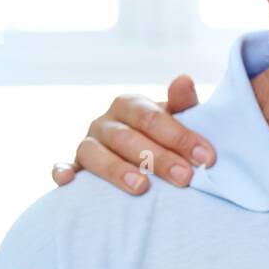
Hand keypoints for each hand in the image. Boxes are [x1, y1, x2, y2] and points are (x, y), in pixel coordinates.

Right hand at [50, 75, 212, 193]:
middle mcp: (105, 122)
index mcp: (129, 105)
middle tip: (185, 178)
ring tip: (142, 188)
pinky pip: (63, 167)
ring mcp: (87, 143)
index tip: (206, 157)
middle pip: (128, 138)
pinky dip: (63, 172)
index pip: (152, 117)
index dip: (180, 136)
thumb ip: (183, 103)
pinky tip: (68, 182)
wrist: (142, 152)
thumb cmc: (164, 135)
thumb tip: (184, 79)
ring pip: (95, 154)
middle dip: (158, 159)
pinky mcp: (74, 166)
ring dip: (117, 170)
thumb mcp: (178, 118)